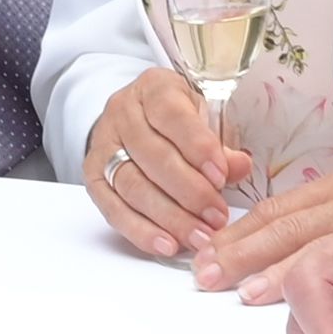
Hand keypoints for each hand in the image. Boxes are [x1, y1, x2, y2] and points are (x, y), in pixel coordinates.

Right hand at [81, 72, 245, 260]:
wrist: (141, 121)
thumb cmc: (182, 121)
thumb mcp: (206, 119)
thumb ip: (221, 145)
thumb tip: (239, 166)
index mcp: (153, 89)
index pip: (172, 116)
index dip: (197, 147)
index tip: (221, 176)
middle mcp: (122, 113)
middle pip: (153, 156)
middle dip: (189, 192)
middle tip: (217, 217)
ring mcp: (103, 146)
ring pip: (133, 186)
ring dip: (169, 217)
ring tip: (199, 237)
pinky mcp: (93, 178)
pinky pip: (113, 209)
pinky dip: (141, 231)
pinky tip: (167, 244)